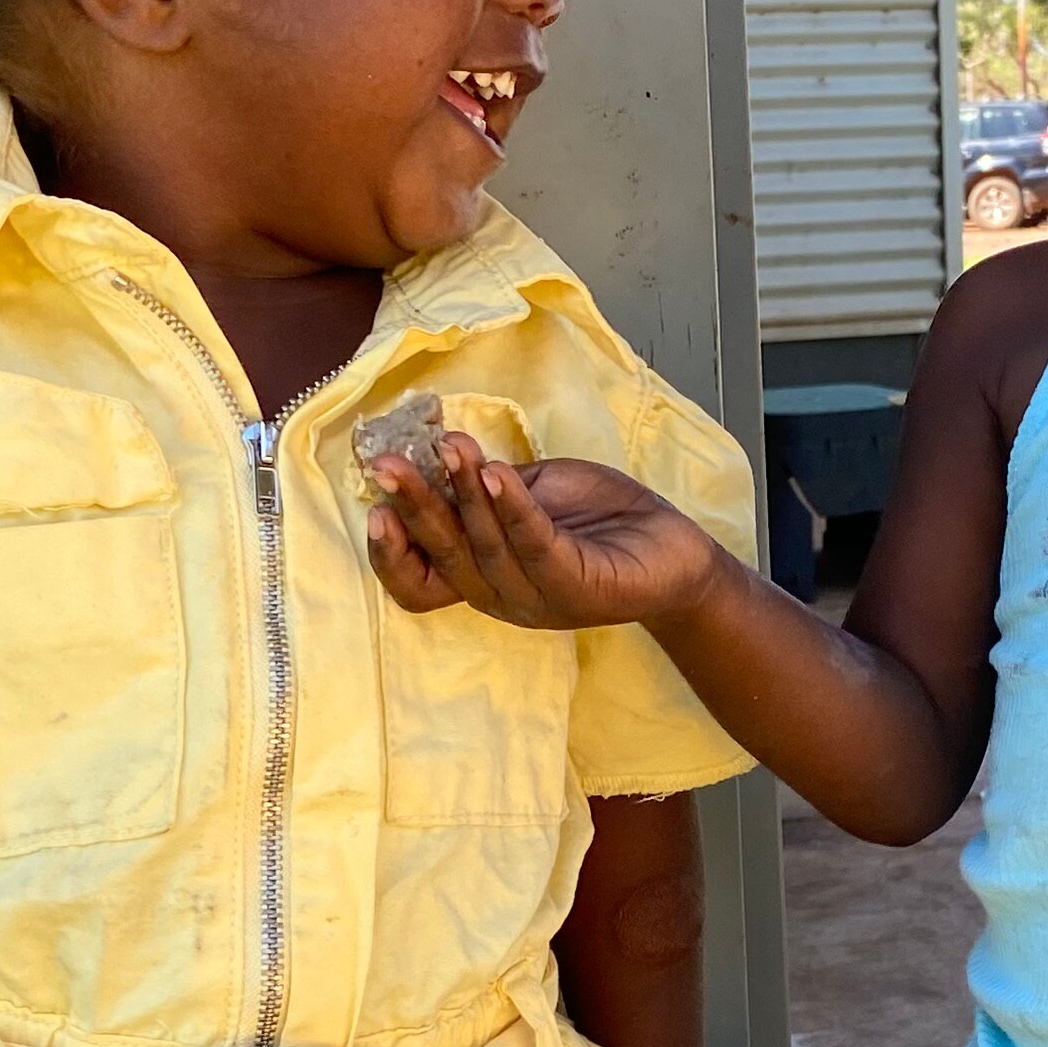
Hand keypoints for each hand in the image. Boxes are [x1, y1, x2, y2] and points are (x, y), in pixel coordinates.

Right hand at [364, 436, 729, 631]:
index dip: (391, 554)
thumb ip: (486, 486)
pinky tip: (498, 472)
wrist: (674, 551)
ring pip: (485, 548)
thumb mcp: (532, 494)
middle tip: (387, 463)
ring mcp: (539, 599)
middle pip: (444, 557)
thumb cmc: (598, 519)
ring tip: (451, 447)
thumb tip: (439, 453)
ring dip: (462, 494)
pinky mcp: (578, 589)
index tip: (373, 508)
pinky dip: (514, 508)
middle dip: (413, 507)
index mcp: (483, 578)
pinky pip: (536, 546)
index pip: (419, 584)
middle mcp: (502, 597)